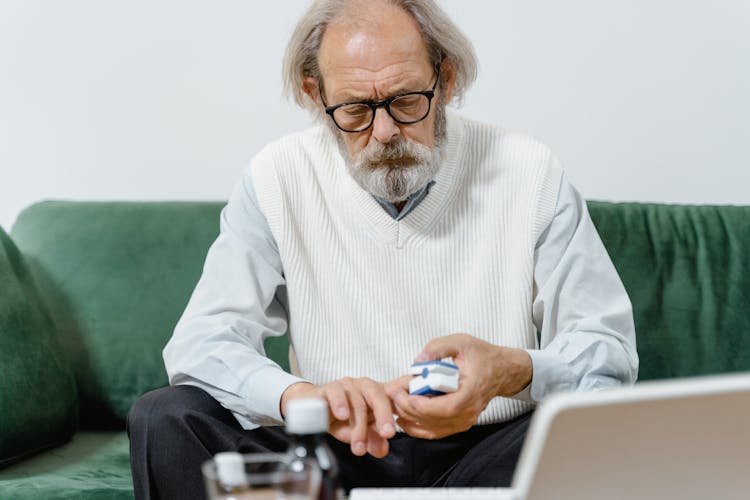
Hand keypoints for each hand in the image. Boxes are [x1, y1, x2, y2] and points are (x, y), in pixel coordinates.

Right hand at [280, 378, 396, 457]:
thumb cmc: (340, 417)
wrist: (313, 408)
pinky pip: (335, 391)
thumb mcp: (359, 431)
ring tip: (358, 445)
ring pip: (356, 399)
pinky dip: (339, 403)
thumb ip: (372, 439)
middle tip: (387, 434)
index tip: (407, 421)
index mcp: (376, 394)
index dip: (403, 404)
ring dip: (358, 424)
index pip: (393, 395)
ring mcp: (346, 385)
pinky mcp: (328, 388)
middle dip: (384, 415)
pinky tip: (342, 415)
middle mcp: (363, 386)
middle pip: (377, 395)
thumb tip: (382, 449)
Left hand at [386, 333, 531, 439]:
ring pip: (433, 428)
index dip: (426, 406)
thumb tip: (419, 360)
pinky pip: (435, 431)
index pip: (449, 407)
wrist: (500, 371)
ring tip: (395, 402)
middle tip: (394, 393)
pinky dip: (417, 427)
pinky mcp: (458, 423)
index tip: (408, 395)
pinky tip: (403, 416)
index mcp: (472, 390)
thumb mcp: (462, 341)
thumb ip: (438, 347)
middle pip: (436, 420)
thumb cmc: (482, 357)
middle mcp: (469, 409)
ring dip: (411, 418)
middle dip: (410, 409)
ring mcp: (465, 420)